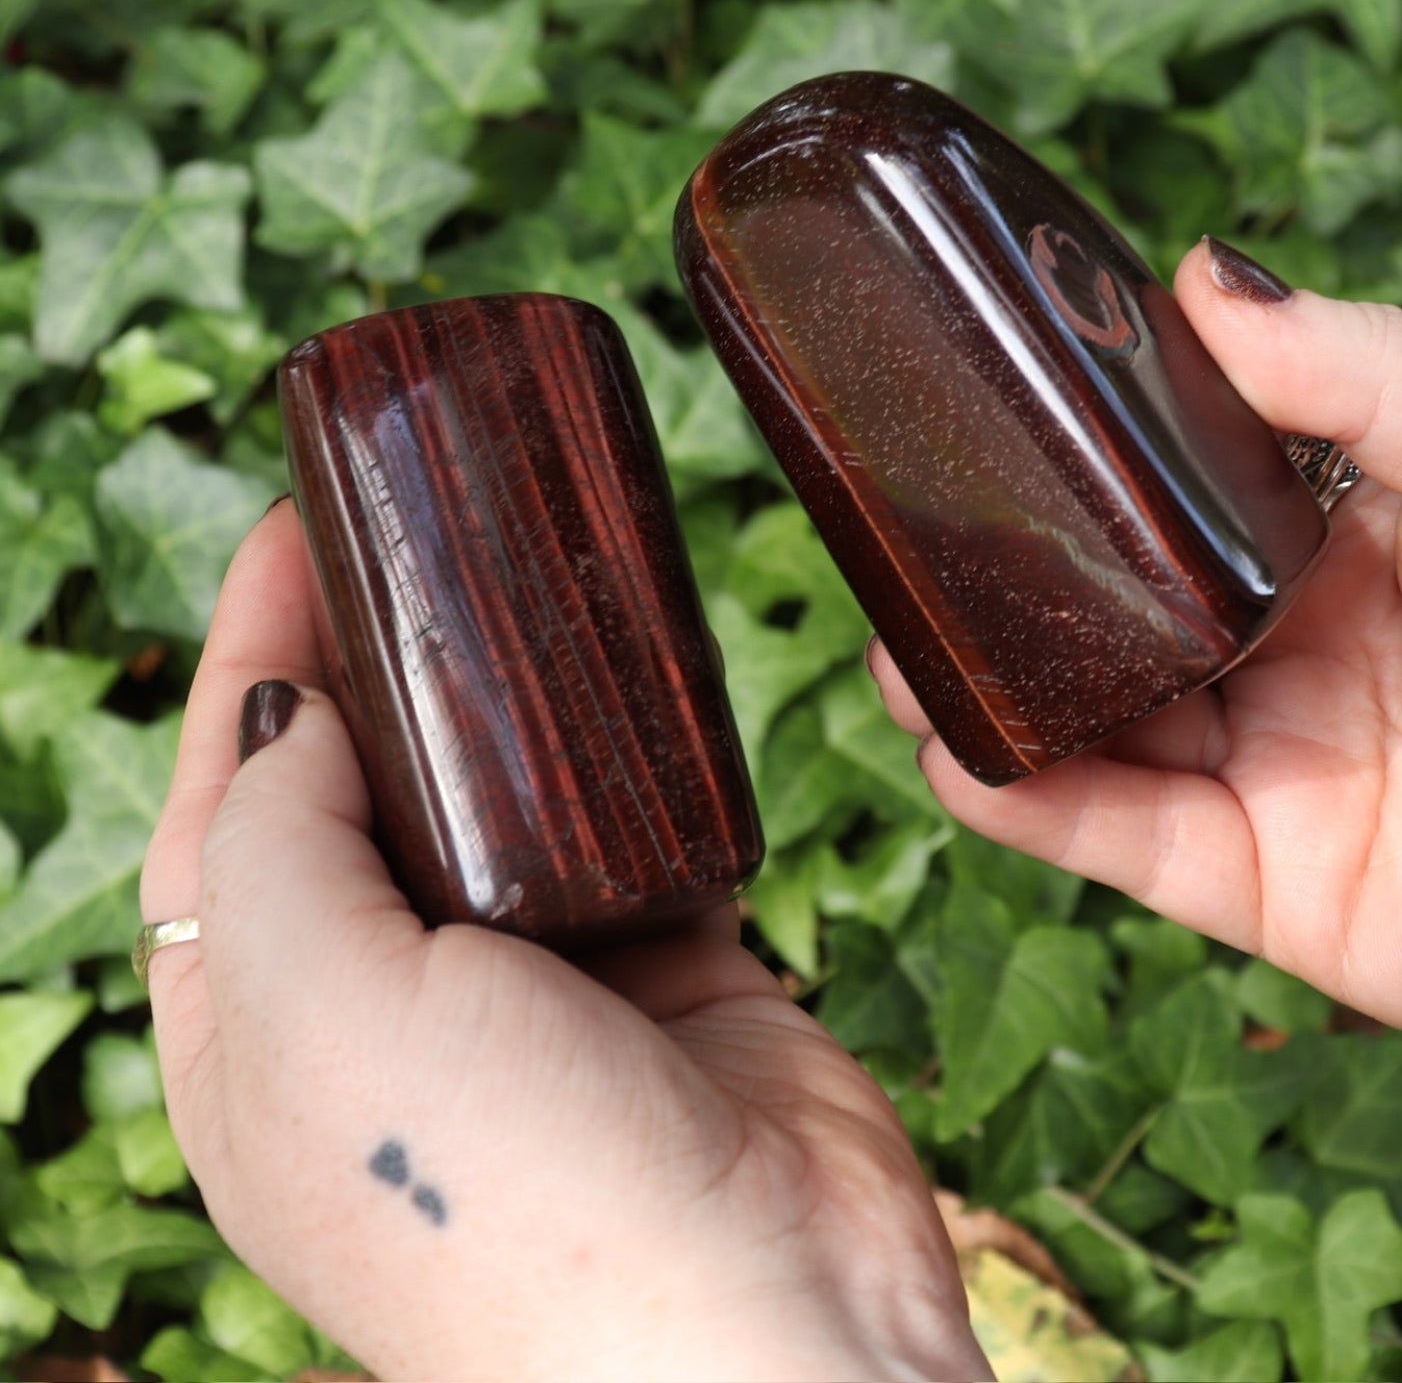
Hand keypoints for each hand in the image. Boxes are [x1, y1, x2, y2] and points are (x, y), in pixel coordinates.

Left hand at [141, 503, 987, 1382]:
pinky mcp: (670, 970)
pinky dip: (637, 754)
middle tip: (407, 522)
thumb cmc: (505, 1204)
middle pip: (367, 792)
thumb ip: (277, 842)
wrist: (754, 1332)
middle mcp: (393, 1013)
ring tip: (520, 572)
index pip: (226, 810)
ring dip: (510, 696)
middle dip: (374, 657)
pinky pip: (640, 826)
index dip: (244, 661)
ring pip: (510, 801)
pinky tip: (636, 673)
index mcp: (263, 1040)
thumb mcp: (321, 1009)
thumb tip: (292, 712)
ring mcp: (539, 992)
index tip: (290, 530)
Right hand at [870, 238, 1401, 1065]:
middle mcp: (1289, 650)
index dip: (1077, 472)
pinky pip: (1115, 837)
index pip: (1173, 497)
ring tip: (893, 651)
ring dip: (986, 695)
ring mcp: (1268, 767)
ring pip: (1092, 725)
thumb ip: (1366, 364)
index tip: (977, 427)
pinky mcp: (1259, 880)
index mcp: (1340, 538)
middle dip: (1005, 591)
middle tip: (901, 550)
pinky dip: (1025, 805)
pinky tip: (953, 756)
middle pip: (1111, 613)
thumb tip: (1203, 270)